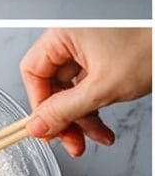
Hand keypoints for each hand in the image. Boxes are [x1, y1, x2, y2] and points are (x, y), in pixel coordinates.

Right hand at [19, 28, 150, 155]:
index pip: (33, 72)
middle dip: (65, 118)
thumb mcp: (103, 87)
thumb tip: (38, 126)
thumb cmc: (150, 47)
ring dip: (82, 119)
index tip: (47, 127)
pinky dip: (95, 109)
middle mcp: (73, 39)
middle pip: (53, 85)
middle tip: (72, 141)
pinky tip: (103, 128)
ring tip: (96, 138)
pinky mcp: (103, 60)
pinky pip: (88, 89)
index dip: (39, 104)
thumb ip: (65, 110)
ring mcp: (88, 50)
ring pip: (72, 91)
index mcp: (64, 34)